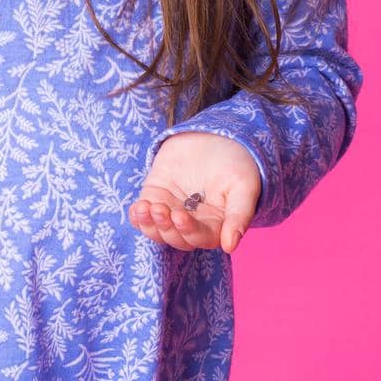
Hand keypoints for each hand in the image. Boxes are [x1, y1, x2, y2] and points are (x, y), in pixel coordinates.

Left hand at [129, 130, 260, 252]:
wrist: (217, 135)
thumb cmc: (237, 163)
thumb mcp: (243, 187)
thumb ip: (239, 216)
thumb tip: (230, 245)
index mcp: (216, 225)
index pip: (201, 238)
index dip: (189, 232)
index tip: (180, 216)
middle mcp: (193, 222)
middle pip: (176, 238)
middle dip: (166, 227)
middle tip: (160, 209)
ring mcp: (172, 209)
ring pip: (157, 230)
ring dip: (149, 224)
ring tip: (144, 208)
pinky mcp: (156, 195)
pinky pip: (143, 215)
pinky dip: (137, 216)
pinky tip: (137, 209)